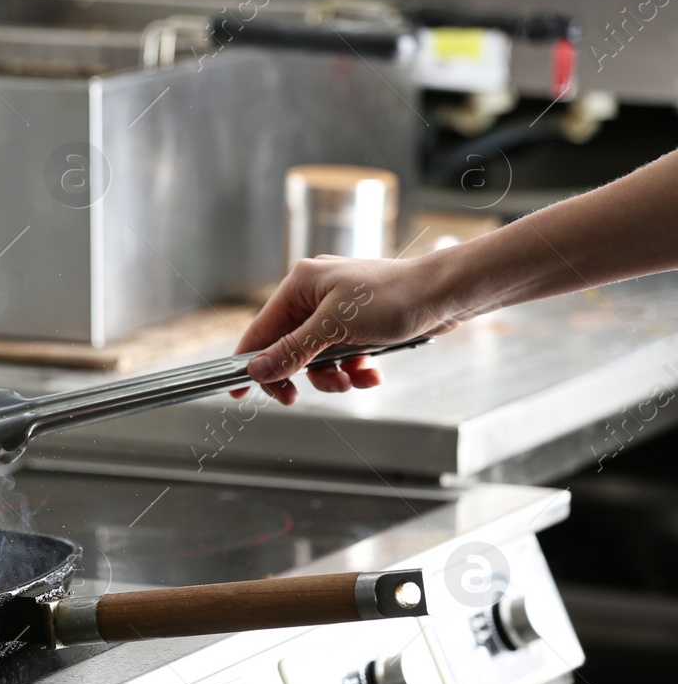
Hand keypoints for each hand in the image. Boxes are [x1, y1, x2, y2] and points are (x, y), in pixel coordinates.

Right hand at [234, 254, 462, 404]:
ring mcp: (339, 310)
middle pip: (288, 348)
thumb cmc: (395, 297)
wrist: (446, 294)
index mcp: (301, 285)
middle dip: (301, 374)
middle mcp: (315, 294)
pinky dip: (354, 369)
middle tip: (294, 398)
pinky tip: (372, 373)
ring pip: (318, 357)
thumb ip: (293, 350)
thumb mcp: (336, 328)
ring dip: (333, 376)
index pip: (261, 329)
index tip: (237, 389)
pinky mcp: (360, 324)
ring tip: (353, 380)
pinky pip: (343, 355)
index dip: (249, 361)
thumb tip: (257, 369)